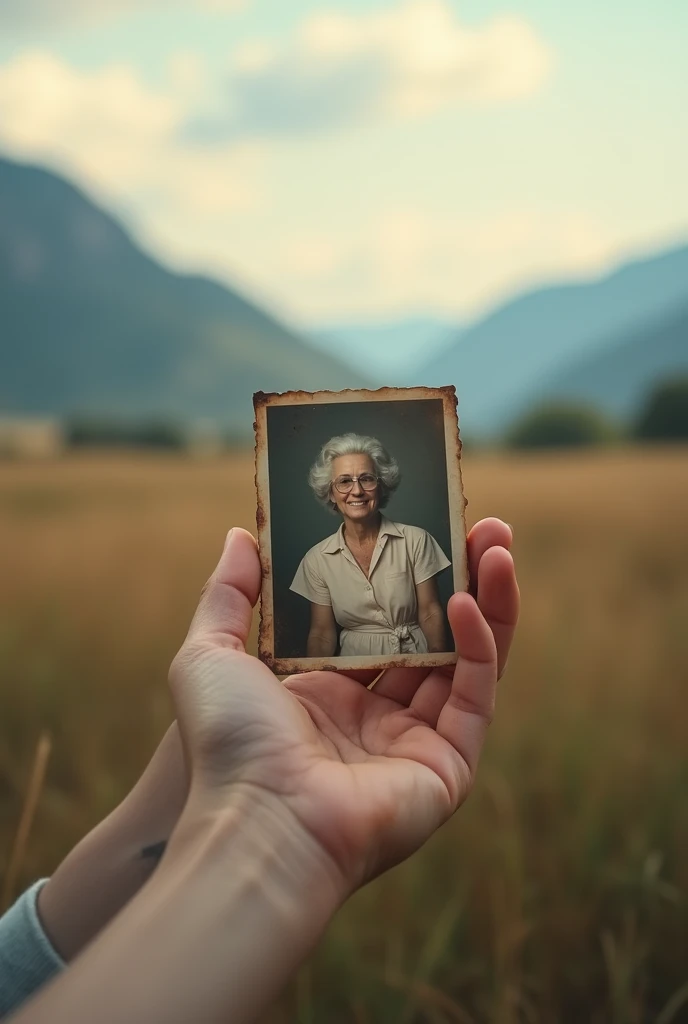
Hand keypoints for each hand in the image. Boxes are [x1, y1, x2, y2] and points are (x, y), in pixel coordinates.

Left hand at [169, 519, 517, 893]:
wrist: (259, 819)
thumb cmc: (229, 743)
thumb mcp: (210, 653)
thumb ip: (228, 594)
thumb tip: (241, 536)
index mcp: (327, 693)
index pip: (380, 622)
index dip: (403, 576)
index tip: (421, 527)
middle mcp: (376, 716)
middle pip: (433, 634)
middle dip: (461, 578)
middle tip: (483, 527)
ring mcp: (416, 741)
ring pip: (467, 658)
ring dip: (489, 600)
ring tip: (498, 544)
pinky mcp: (449, 764)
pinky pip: (474, 694)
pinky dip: (480, 646)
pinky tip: (468, 601)